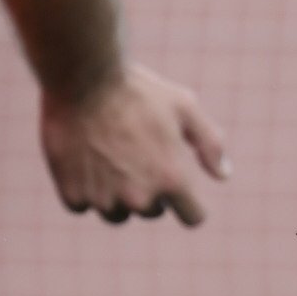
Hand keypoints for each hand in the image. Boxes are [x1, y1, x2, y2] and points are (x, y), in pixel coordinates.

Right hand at [41, 65, 228, 224]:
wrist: (82, 78)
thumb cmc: (138, 91)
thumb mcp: (185, 107)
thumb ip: (210, 145)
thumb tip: (223, 176)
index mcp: (173, 180)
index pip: (192, 217)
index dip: (189, 204)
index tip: (180, 189)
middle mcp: (139, 197)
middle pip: (151, 211)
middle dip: (148, 190)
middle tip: (135, 152)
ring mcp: (104, 199)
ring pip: (116, 213)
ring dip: (116, 195)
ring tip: (108, 156)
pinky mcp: (73, 194)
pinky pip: (83, 205)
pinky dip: (83, 190)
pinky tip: (83, 160)